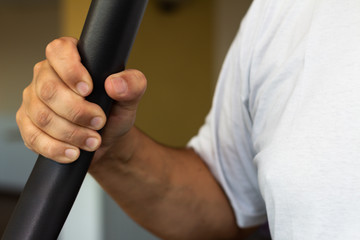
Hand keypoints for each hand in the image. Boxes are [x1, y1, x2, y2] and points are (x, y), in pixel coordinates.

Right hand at [16, 37, 146, 163]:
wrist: (103, 140)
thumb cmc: (113, 113)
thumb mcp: (130, 99)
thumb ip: (133, 85)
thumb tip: (115, 83)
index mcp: (70, 59)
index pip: (59, 51)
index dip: (71, 70)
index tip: (88, 90)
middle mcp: (47, 76)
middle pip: (49, 89)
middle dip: (77, 111)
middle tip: (99, 122)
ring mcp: (34, 100)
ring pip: (42, 116)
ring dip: (71, 133)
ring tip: (93, 141)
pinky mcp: (28, 124)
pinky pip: (33, 137)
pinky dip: (56, 148)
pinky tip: (73, 152)